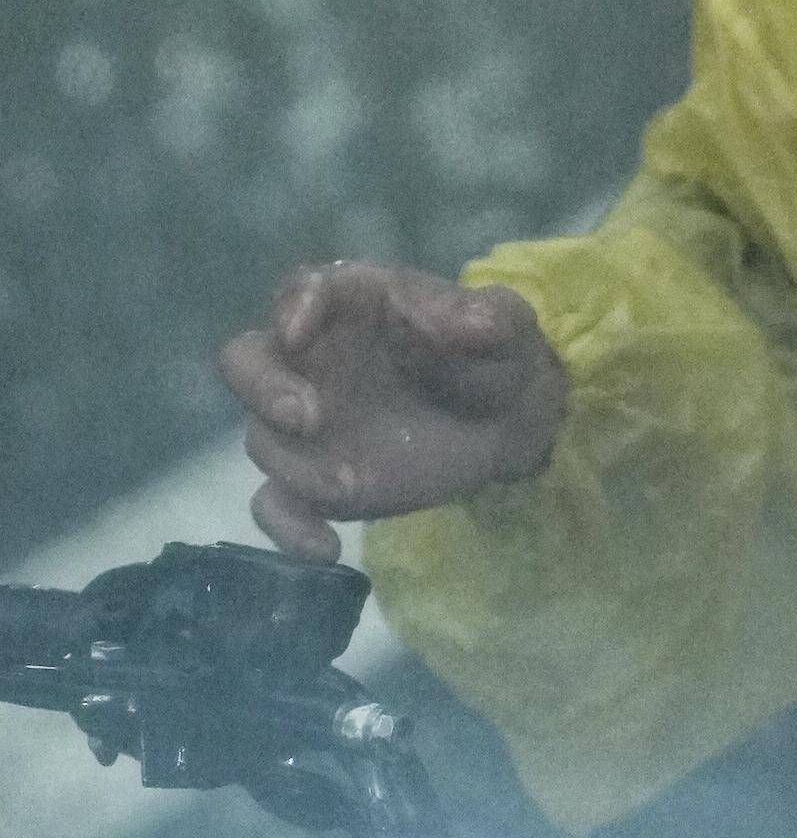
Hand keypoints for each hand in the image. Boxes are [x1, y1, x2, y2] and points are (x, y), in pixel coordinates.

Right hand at [217, 261, 567, 561]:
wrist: (504, 423)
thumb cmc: (495, 356)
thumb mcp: (507, 327)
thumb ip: (487, 317)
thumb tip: (465, 316)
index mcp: (354, 303)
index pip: (304, 289)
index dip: (294, 305)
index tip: (299, 331)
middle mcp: (313, 357)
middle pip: (248, 359)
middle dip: (262, 386)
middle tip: (305, 418)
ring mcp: (308, 421)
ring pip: (262, 436)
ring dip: (294, 462)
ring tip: (348, 482)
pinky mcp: (314, 478)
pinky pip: (276, 503)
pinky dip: (287, 528)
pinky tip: (324, 549)